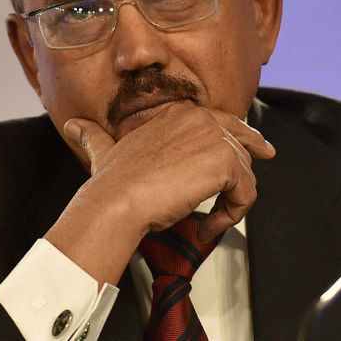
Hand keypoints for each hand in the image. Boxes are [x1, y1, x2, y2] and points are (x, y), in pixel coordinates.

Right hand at [64, 100, 274, 242]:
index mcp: (176, 115)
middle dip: (253, 149)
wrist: (117, 200)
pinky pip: (246, 191)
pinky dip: (233, 214)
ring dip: (232, 199)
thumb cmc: (111, 181)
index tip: (252, 140)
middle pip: (240, 137)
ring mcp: (212, 137)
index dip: (237, 130)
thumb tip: (73, 125)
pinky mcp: (224, 161)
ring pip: (243, 170)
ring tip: (211, 220)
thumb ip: (92, 136)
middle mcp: (197, 118)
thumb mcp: (103, 151)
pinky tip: (210, 225)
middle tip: (267, 154)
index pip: (218, 119)